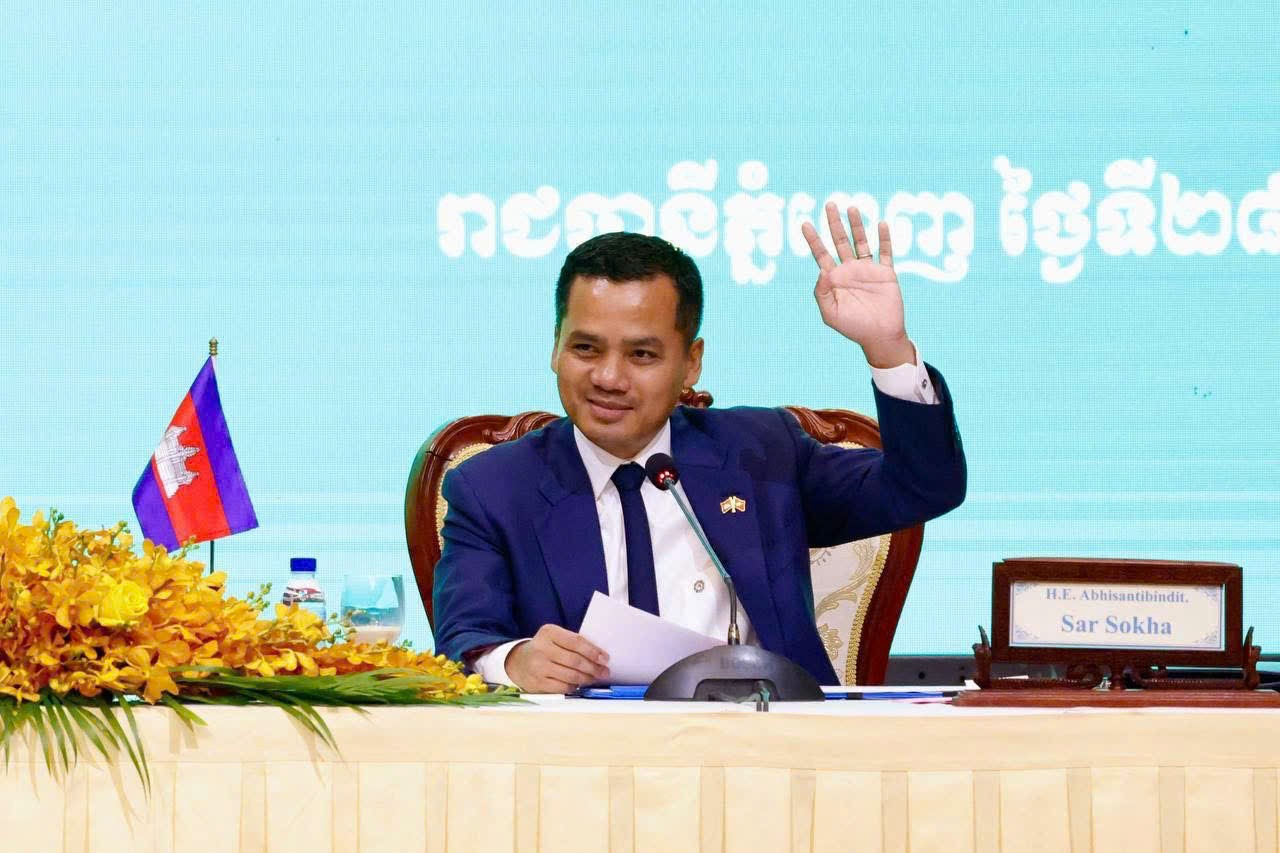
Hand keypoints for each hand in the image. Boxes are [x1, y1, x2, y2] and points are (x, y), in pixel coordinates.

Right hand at [505, 624, 609, 692]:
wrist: (518, 662)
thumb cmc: (544, 648)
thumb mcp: (555, 637)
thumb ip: (573, 643)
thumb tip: (599, 656)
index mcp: (549, 632)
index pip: (576, 642)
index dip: (593, 651)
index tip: (605, 658)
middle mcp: (542, 649)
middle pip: (575, 660)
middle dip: (593, 667)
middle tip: (604, 671)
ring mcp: (539, 667)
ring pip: (571, 676)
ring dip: (587, 678)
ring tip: (595, 678)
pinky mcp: (538, 683)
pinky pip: (563, 687)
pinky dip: (575, 686)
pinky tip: (580, 684)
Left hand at [800, 203, 914, 367]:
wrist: (880, 336)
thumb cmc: (853, 327)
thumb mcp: (830, 314)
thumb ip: (822, 293)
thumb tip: (822, 271)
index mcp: (835, 279)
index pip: (821, 254)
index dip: (813, 239)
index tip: (804, 223)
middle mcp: (850, 270)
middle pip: (840, 241)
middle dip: (834, 223)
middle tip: (830, 204)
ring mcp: (868, 270)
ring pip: (861, 241)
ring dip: (857, 225)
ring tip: (852, 208)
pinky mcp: (886, 273)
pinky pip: (886, 252)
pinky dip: (884, 239)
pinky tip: (881, 224)